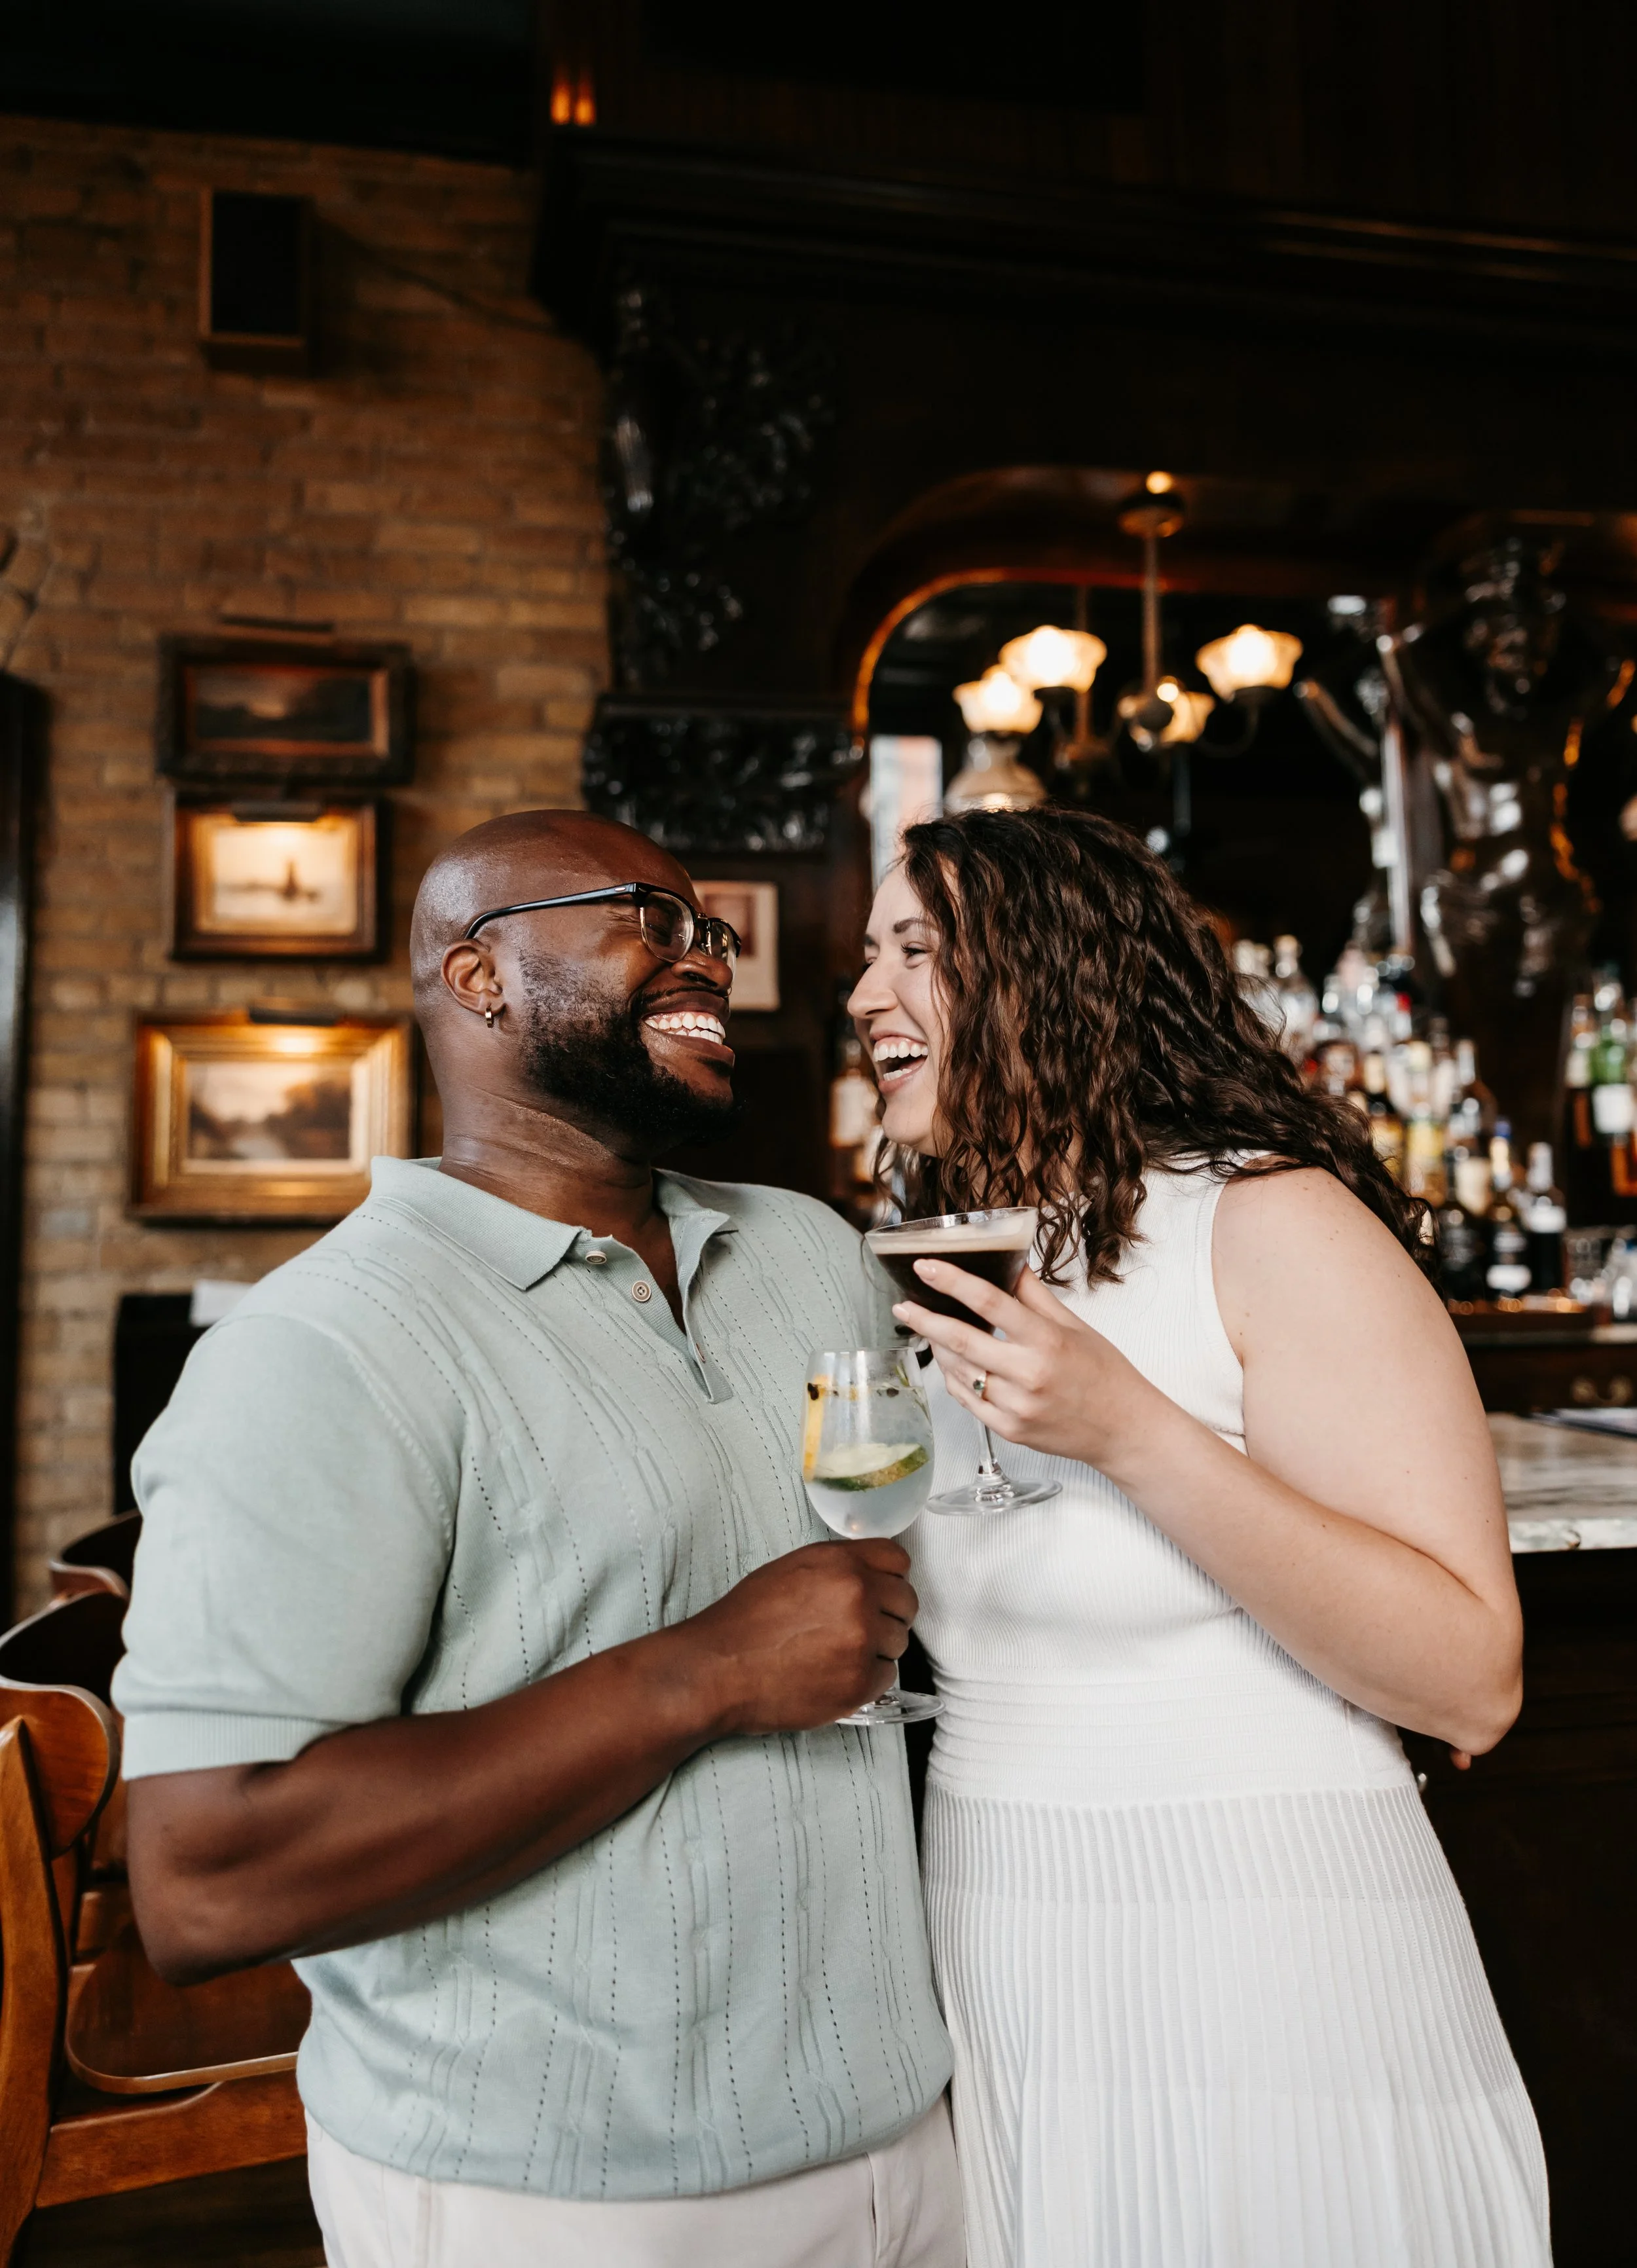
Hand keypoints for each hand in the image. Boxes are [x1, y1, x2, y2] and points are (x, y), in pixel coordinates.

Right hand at [681, 1540, 917, 1735]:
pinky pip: (888, 1676)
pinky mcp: (861, 1682)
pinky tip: (834, 1675)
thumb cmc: (745, 1621)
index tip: (880, 1590)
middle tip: (859, 1628)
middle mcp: (858, 1595)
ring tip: (837, 1654)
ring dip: (877, 1648)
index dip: (889, 1576)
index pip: (898, 1560)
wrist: (718, 1669)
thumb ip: (838, 1568)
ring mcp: (863, 1640)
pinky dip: (867, 1678)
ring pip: (899, 1641)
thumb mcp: (792, 1571)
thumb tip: (871, 1576)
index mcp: (841, 1562)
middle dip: (887, 1614)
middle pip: (906, 1601)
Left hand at [893, 1260, 1167, 1471]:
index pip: (989, 1301)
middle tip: (903, 1306)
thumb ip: (1034, 1296)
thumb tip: (1008, 1263)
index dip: (952, 1281)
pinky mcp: (1010, 1430)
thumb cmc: (1104, 1373)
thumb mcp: (1075, 1326)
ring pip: (959, 1372)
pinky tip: (952, 1365)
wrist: (1122, 1428)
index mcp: (1045, 1339)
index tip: (926, 1266)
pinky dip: (955, 1379)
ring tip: (930, 1333)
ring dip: (938, 1350)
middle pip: (960, 1339)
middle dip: (925, 1319)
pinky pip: (968, 1401)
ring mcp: (1016, 1405)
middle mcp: (1028, 1373)